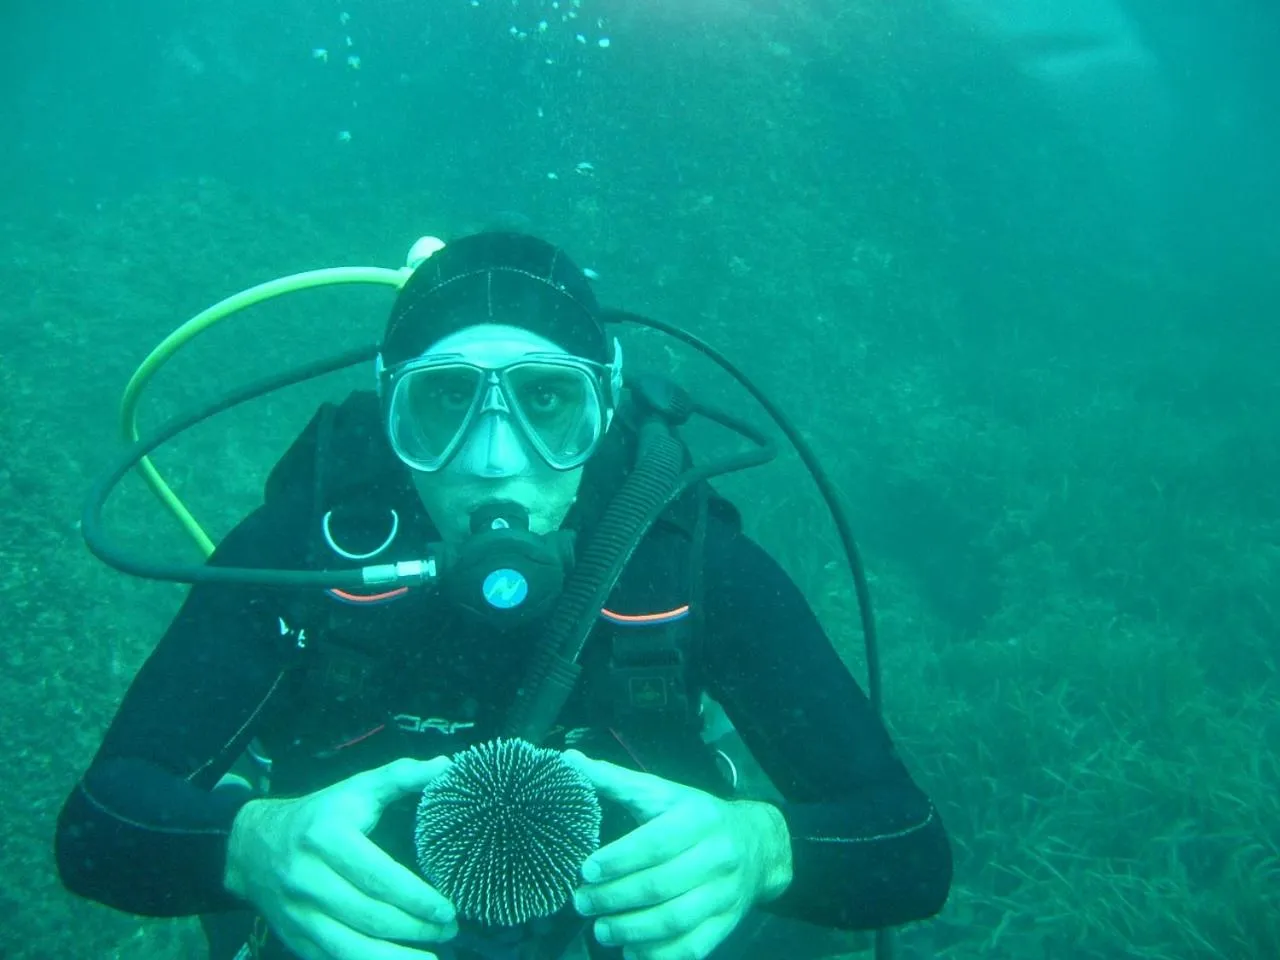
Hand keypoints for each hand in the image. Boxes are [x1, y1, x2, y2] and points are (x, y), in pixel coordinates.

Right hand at [224, 757, 458, 959]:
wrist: (253, 847)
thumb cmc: (321, 815)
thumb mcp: (357, 788)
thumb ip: (401, 776)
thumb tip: (446, 766)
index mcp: (327, 837)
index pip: (378, 876)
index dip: (415, 898)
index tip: (447, 908)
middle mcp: (308, 878)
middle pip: (369, 915)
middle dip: (415, 929)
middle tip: (450, 930)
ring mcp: (297, 914)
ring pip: (350, 948)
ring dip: (396, 958)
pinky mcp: (294, 938)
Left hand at [564, 751, 792, 959]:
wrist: (757, 844)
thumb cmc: (696, 815)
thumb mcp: (663, 793)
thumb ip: (616, 781)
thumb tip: (569, 761)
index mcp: (699, 818)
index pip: (656, 842)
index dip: (618, 859)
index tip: (586, 870)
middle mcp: (717, 856)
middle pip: (660, 885)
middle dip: (613, 898)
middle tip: (582, 902)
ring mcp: (724, 894)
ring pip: (673, 920)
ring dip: (629, 930)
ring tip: (600, 929)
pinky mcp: (726, 924)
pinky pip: (690, 948)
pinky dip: (657, 954)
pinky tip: (630, 951)